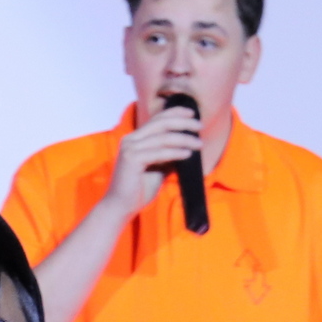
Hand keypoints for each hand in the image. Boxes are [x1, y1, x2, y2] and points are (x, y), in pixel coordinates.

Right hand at [104, 102, 209, 217]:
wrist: (121, 207)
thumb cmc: (139, 190)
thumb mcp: (158, 168)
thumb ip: (169, 156)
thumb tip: (188, 147)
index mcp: (135, 139)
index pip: (157, 120)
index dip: (175, 113)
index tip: (192, 113)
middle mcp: (130, 140)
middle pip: (161, 124)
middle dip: (183, 122)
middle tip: (200, 126)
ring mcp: (129, 148)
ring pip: (162, 138)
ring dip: (184, 139)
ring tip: (199, 144)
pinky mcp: (131, 159)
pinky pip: (159, 153)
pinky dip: (175, 152)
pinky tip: (187, 154)